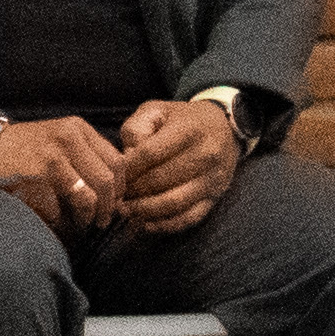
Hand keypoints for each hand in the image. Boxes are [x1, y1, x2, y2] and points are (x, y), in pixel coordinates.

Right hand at [0, 115, 127, 234]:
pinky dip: (61, 220)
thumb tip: (116, 191)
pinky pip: (61, 209)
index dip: (120, 188)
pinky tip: (56, 219)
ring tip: (81, 223)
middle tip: (100, 221)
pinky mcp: (35, 177)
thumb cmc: (24, 149)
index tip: (114, 203)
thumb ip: (87, 155)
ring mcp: (52, 157)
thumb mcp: (59, 139)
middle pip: (107, 181)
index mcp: (77, 128)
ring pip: (88, 198)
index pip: (117, 162)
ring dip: (87, 217)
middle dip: (107, 207)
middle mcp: (68, 137)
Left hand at [112, 96, 244, 236]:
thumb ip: (136, 128)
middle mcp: (205, 155)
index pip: (150, 154)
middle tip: (114, 197)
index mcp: (188, 130)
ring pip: (175, 203)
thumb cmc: (181, 120)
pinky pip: (190, 217)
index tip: (112, 176)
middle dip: (133, 191)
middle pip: (161, 180)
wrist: (223, 128)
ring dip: (145, 211)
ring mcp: (212, 179)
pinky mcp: (215, 197)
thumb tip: (126, 158)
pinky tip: (145, 224)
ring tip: (125, 211)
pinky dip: (165, 225)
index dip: (127, 168)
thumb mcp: (157, 110)